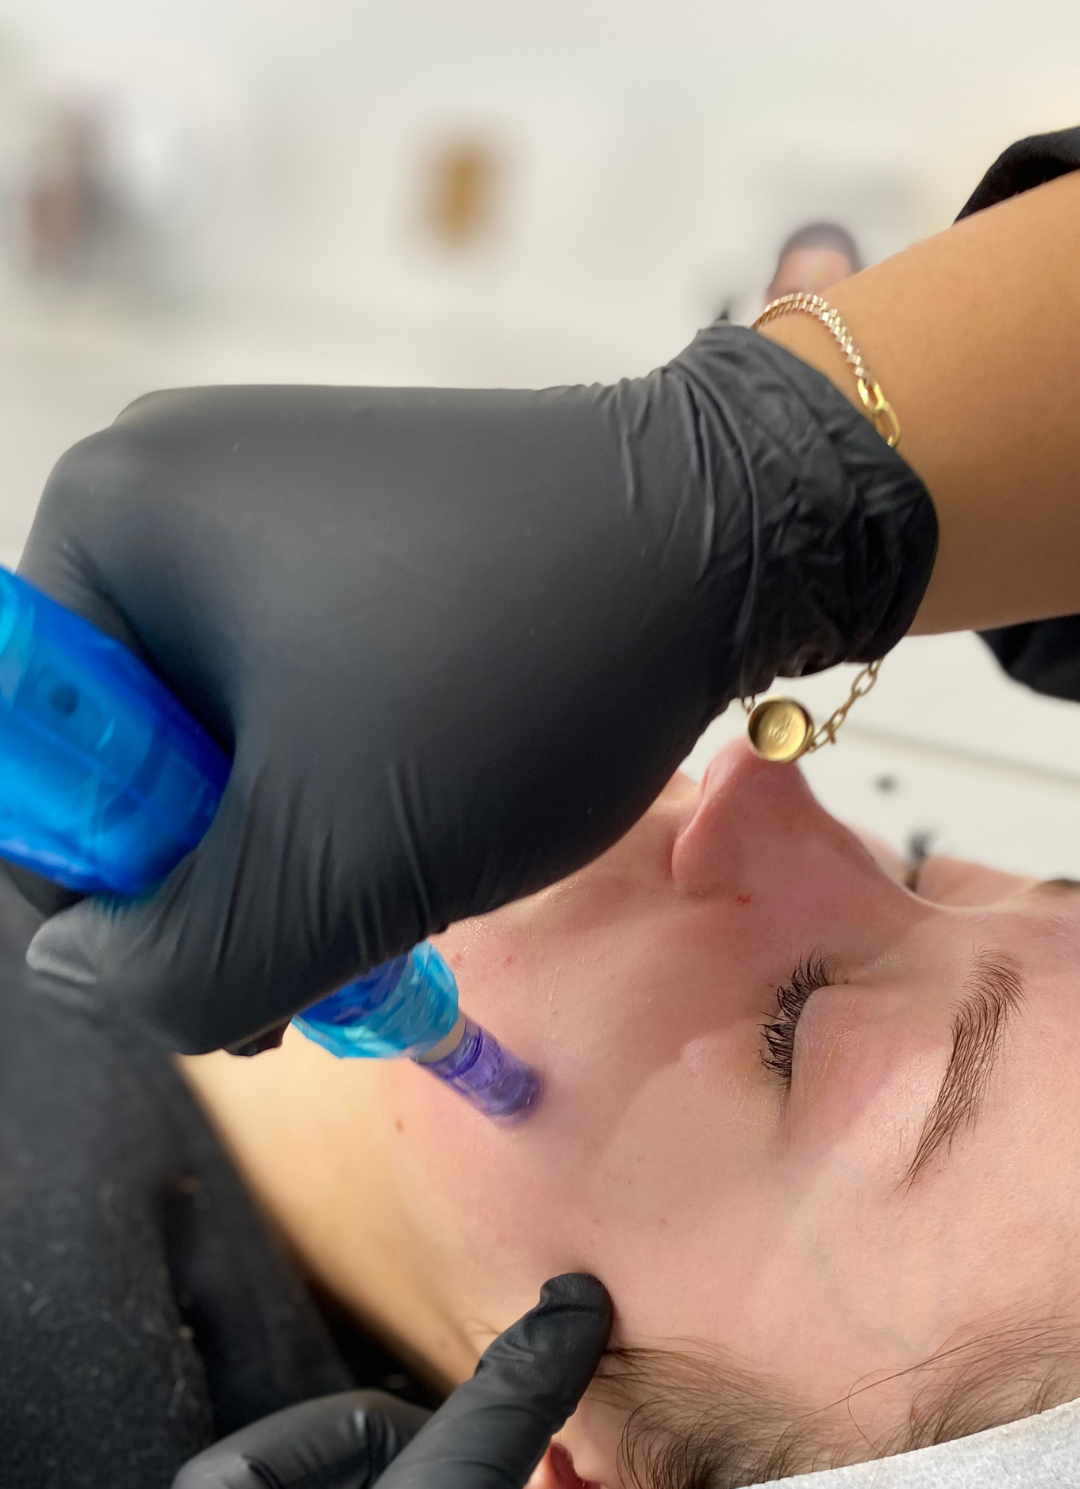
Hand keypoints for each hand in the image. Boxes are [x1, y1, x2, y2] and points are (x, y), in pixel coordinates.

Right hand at [20, 330, 934, 1051]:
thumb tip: (78, 981)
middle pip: (128, 760)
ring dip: (288, 850)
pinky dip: (340, 784)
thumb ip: (172, 966)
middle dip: (217, 884)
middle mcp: (162, 493)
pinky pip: (293, 693)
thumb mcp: (325, 869)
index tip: (237, 970)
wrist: (733, 535)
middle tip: (325, 963)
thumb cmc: (520, 682)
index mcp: (106, 528)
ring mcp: (260, 503)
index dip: (114, 902)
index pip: (39, 776)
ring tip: (394, 891)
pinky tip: (425, 820)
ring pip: (220, 742)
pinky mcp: (350, 532)